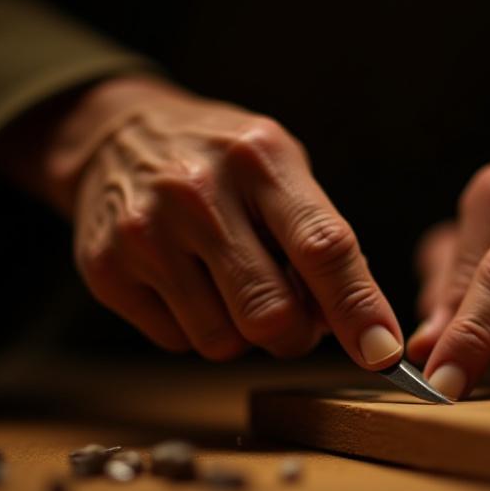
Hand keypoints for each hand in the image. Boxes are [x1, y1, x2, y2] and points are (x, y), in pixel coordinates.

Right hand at [0, 76, 404, 367]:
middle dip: (295, 336)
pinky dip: (196, 329)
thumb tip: (355, 325)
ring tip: (231, 288)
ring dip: (243, 334)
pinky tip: (188, 285)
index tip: (382, 352)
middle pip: (270, 313)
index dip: (358, 307)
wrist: (113, 138)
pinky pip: (177, 343)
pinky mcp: (107, 270)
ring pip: (223, 341)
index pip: (322, 246)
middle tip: (294, 321)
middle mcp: (198, 192)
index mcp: (259, 160)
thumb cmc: (221, 162)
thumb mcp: (280, 169)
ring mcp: (146, 233)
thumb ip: (319, 239)